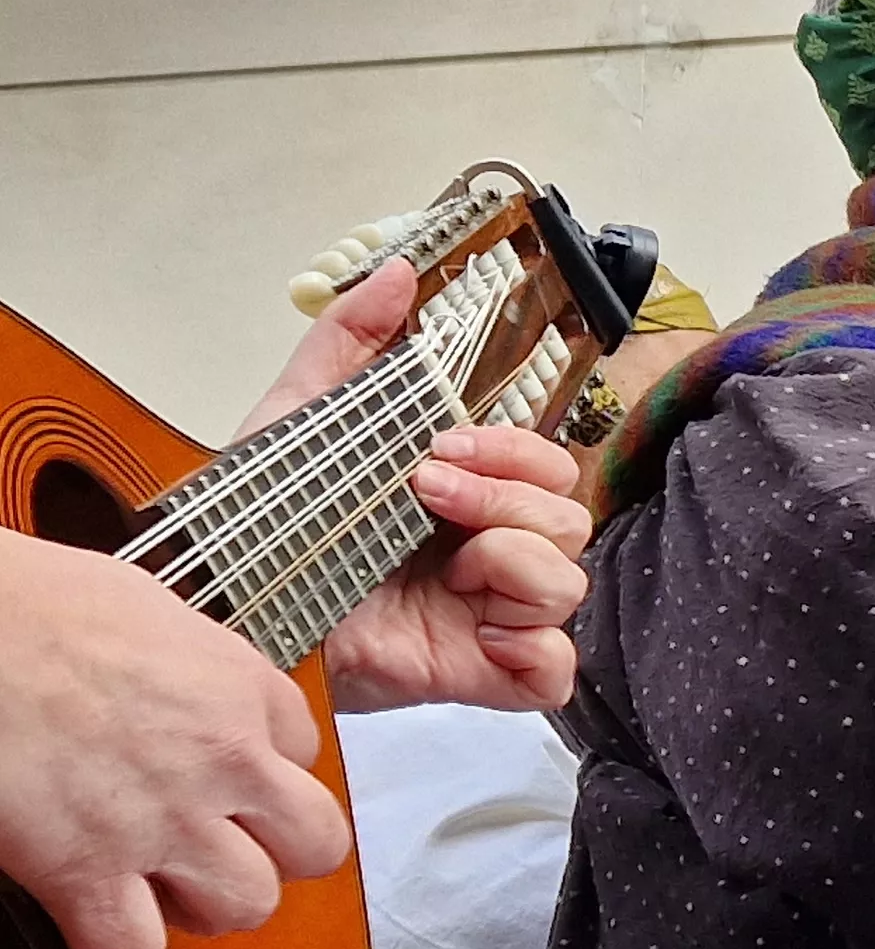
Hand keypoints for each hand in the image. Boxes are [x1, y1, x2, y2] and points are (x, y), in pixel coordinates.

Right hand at [0, 529, 353, 948]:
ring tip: (162, 885)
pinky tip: (96, 920)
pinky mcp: (87, 867)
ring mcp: (164, 819)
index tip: (225, 775)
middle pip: (315, 844)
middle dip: (274, 855)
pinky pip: (135, 948)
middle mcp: (223, 758)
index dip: (262, 770)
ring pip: (248, 904)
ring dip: (207, 906)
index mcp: (239, 686)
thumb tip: (179, 683)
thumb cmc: (30, 604)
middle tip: (222, 846)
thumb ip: (186, 663)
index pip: (304, 751)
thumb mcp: (144, 608)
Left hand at [239, 261, 597, 710]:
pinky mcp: (485, 675)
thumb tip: (399, 274)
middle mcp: (488, 552)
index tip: (443, 446)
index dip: (513, 452)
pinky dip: (534, 649)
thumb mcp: (301, 420)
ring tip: (452, 568)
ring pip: (569, 584)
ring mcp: (491, 616)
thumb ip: (348, 342)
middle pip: (570, 517)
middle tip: (429, 494)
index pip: (546, 464)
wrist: (231, 613)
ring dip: (517, 563)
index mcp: (466, 494)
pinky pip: (555, 668)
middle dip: (508, 497)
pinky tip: (481, 633)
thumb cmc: (266, 526)